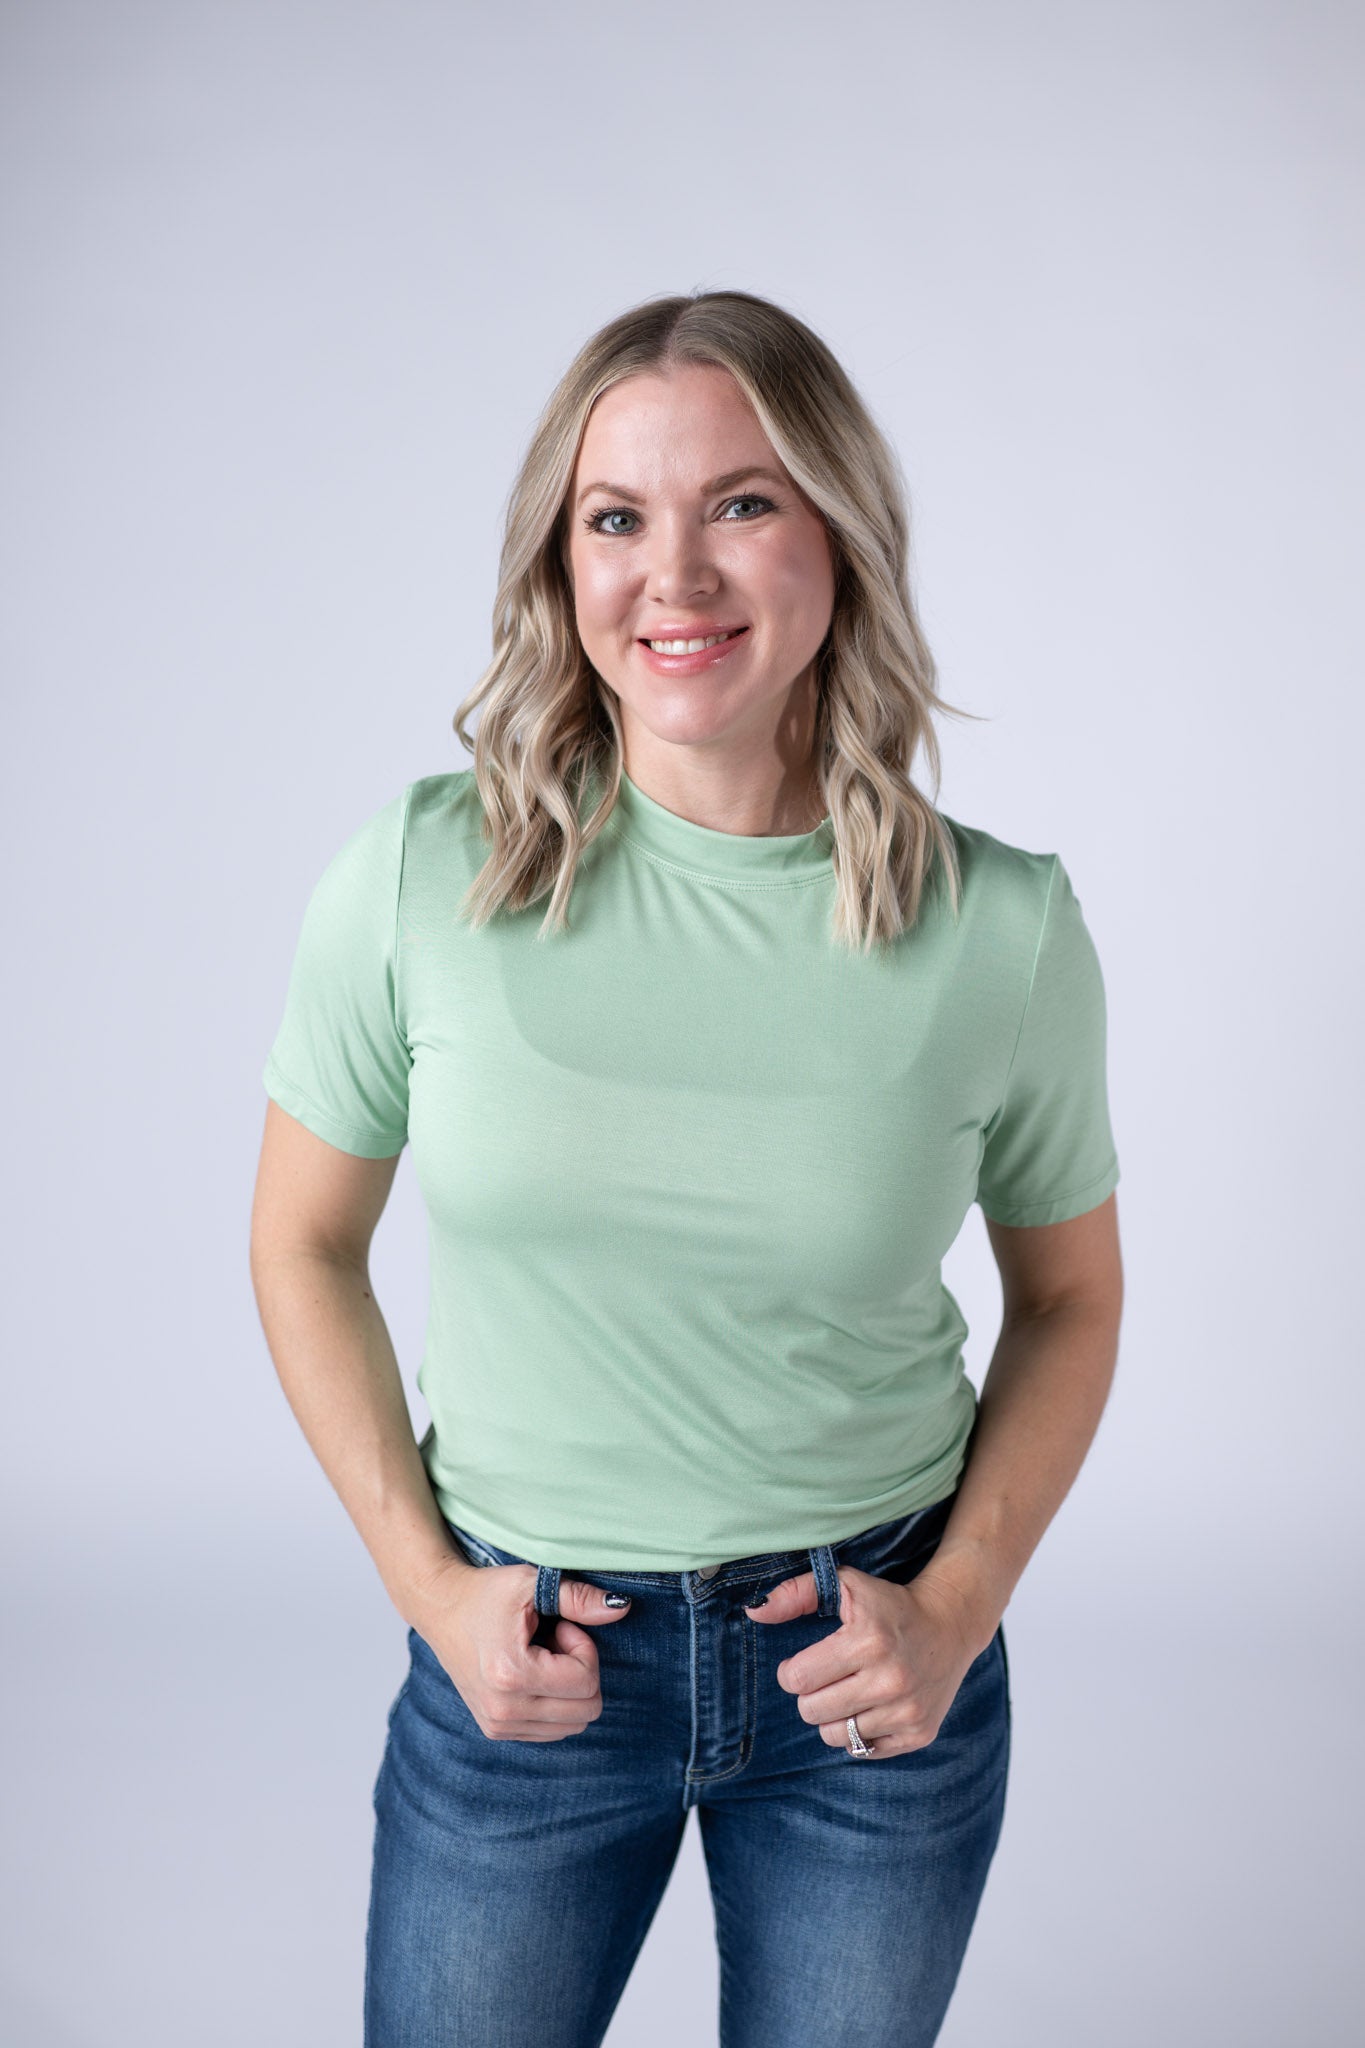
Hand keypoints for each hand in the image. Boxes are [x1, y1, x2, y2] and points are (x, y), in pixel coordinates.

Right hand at [413, 1557, 632, 1742]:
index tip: (561, 1626)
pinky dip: (555, 1703)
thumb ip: (579, 1598)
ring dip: (568, 1688)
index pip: (586, 1682)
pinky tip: (532, 1673)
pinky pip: (553, 1731)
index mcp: (511, 1675)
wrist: (440, 1608)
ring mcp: (498, 1725)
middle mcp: (503, 1710)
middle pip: (587, 1710)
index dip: (583, 1647)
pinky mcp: (497, 1731)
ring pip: (573, 1725)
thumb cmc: (487, 1593)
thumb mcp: (532, 1584)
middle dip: (580, 1671)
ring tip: (541, 1657)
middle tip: (553, 1641)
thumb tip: (623, 1607)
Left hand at [745, 1562, 984, 1756]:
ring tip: (849, 1692)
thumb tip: (754, 1613)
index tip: (802, 1664)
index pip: (799, 1679)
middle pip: (812, 1711)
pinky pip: (864, 1750)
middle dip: (811, 1695)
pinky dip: (860, 1732)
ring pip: (836, 1736)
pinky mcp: (919, 1733)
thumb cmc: (888, 1604)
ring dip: (834, 1716)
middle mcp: (891, 1678)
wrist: (950, 1624)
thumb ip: (797, 1594)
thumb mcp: (845, 1585)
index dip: (792, 1672)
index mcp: (869, 1640)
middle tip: (828, 1678)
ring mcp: (907, 1710)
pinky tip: (872, 1706)